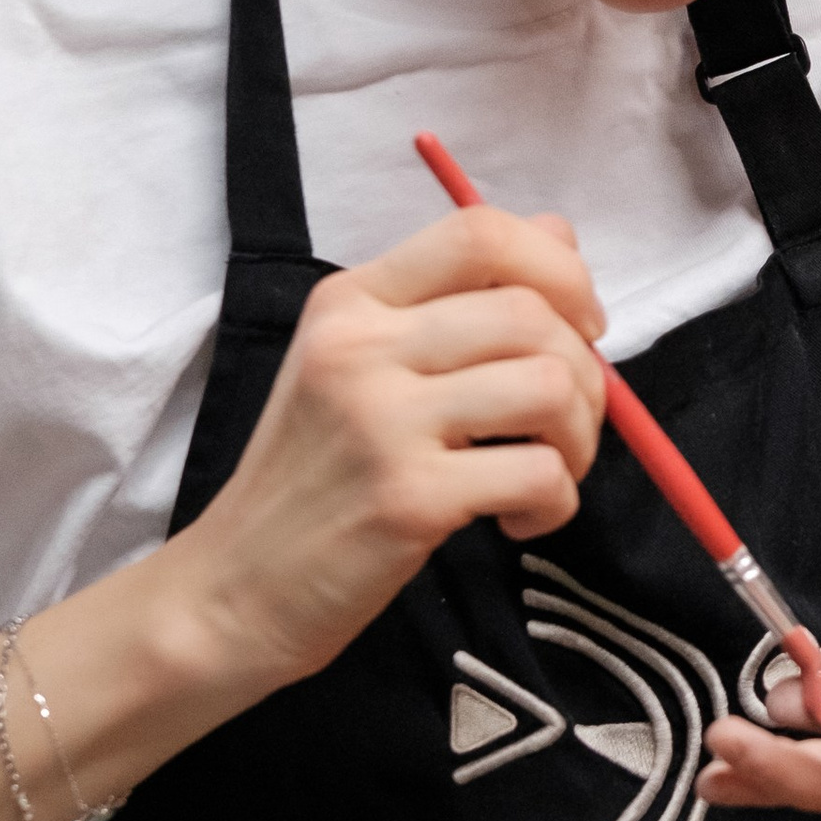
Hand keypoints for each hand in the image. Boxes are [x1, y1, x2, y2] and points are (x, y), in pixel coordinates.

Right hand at [168, 205, 608, 702]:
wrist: (235, 589)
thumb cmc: (317, 476)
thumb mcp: (364, 363)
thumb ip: (457, 299)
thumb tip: (561, 233)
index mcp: (353, 299)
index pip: (480, 231)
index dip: (561, 268)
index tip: (581, 326)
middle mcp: (361, 345)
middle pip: (532, 313)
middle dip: (586, 373)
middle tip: (565, 427)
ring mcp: (381, 421)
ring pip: (549, 386)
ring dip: (579, 438)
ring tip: (546, 472)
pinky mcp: (409, 498)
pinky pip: (540, 473)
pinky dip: (557, 501)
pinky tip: (516, 519)